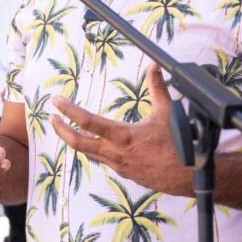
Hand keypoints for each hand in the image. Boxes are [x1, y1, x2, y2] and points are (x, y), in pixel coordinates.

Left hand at [50, 62, 190, 196]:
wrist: (189, 176)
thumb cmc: (180, 144)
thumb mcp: (167, 112)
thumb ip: (157, 87)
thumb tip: (154, 65)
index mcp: (123, 136)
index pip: (87, 121)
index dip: (68, 110)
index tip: (56, 101)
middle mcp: (116, 153)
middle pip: (78, 142)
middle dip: (61, 129)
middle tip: (51, 117)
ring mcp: (119, 165)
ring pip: (89, 152)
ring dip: (76, 140)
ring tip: (67, 128)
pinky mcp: (125, 173)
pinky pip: (103, 159)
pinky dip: (95, 149)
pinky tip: (96, 142)